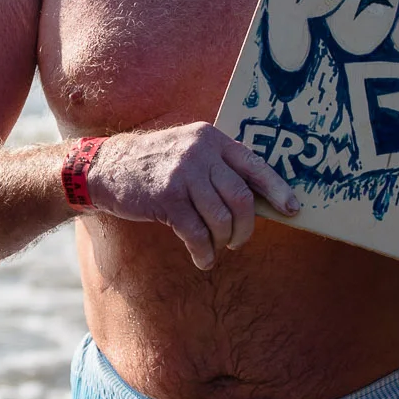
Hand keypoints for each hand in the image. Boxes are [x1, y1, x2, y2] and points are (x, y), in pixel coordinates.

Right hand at [84, 123, 300, 269]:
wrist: (105, 167)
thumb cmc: (153, 164)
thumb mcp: (188, 149)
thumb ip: (218, 165)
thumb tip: (256, 199)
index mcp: (212, 139)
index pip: (255, 165)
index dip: (278, 190)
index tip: (293, 209)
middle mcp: (201, 153)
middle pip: (242, 198)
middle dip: (246, 227)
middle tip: (238, 240)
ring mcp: (183, 175)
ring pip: (221, 218)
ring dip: (223, 241)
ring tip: (217, 248)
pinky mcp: (166, 198)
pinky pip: (196, 233)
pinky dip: (203, 252)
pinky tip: (202, 259)